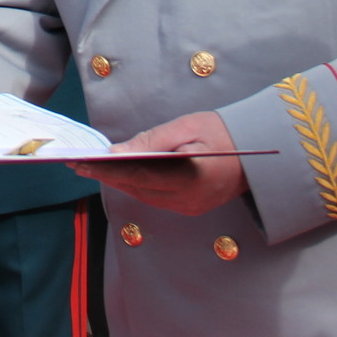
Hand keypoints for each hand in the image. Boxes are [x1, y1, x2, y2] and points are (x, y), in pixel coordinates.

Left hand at [71, 111, 247, 214]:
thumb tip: (117, 151)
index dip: (106, 170)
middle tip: (79, 163)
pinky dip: (137, 186)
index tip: (82, 163)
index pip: (137, 176)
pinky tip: (122, 174)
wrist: (256, 152)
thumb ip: (151, 142)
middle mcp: (187, 200)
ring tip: (94, 167)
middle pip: (136, 189)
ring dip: (119, 182)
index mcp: (189, 178)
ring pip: (143, 196)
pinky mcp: (190, 208)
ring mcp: (189, 207)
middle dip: (107, 176)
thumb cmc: (222, 133)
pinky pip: (155, 198)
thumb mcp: (186, 128)